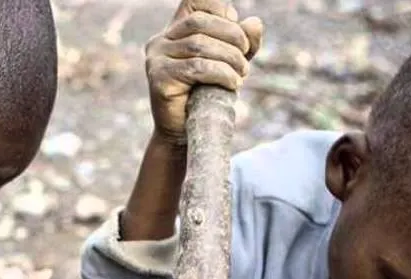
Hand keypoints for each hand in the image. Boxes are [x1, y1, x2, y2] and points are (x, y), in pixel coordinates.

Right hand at [145, 0, 262, 143]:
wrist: (185, 133)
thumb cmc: (206, 95)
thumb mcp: (230, 63)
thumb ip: (243, 43)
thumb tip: (254, 23)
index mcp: (175, 30)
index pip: (196, 2)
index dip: (220, 9)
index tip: (237, 35)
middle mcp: (160, 40)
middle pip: (200, 21)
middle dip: (232, 36)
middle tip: (245, 57)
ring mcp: (156, 59)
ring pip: (199, 45)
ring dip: (230, 58)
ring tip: (241, 74)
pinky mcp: (158, 79)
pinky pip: (196, 67)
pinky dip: (221, 73)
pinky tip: (233, 84)